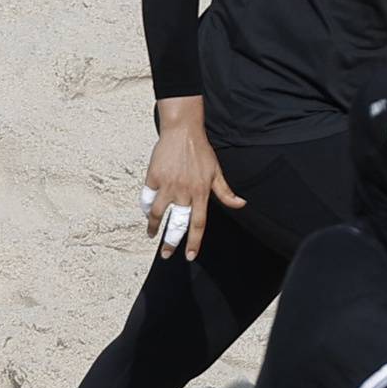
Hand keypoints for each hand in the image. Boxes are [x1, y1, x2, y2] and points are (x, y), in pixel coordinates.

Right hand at [143, 96, 245, 261]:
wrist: (182, 132)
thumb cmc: (200, 151)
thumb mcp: (216, 172)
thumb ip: (226, 192)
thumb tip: (241, 204)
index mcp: (201, 193)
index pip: (198, 224)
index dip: (194, 242)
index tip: (190, 255)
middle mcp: (184, 192)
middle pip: (176, 223)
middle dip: (170, 242)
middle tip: (166, 254)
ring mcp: (167, 185)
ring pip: (157, 213)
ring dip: (153, 226)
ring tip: (152, 234)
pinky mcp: (153, 177)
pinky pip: (147, 198)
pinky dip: (145, 208)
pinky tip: (146, 213)